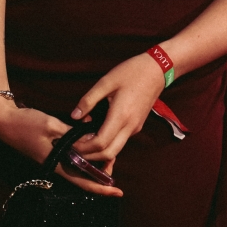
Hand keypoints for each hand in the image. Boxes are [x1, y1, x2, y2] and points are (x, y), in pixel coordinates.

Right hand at [0, 95, 121, 196]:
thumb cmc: (25, 123)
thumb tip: (91, 139)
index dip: (102, 188)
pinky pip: (71, 160)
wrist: (2, 121)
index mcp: (56, 164)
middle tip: (116, 168)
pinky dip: (83, 157)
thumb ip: (72, 134)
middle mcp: (56, 166)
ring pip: (77, 169)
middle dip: (101, 177)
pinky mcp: (50, 152)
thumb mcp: (51, 125)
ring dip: (93, 166)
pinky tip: (90, 147)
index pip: (83, 182)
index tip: (118, 192)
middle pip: (83, 178)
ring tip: (108, 159)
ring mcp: (52, 160)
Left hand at [68, 53, 168, 175]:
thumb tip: (74, 116)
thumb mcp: (106, 82)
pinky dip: (106, 144)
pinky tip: (94, 133)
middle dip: (89, 156)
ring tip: (81, 141)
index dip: (83, 147)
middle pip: (109, 153)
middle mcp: (129, 127)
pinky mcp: (136, 127)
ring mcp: (134, 128)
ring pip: (115, 150)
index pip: (100, 143)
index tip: (70, 143)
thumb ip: (88, 100)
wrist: (156, 71)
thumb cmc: (131, 72)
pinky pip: (120, 142)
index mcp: (121, 116)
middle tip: (73, 148)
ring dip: (97, 151)